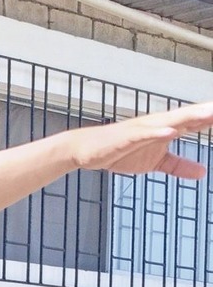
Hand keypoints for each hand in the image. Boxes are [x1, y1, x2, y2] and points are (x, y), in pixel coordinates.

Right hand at [69, 101, 212, 179]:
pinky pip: (143, 134)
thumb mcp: (155, 162)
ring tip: (209, 114)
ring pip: (170, 121)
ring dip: (190, 116)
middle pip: (190, 116)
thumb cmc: (120, 151)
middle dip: (208, 113)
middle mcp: (158, 125)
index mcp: (168, 129)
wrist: (85, 149)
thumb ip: (179, 165)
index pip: (198, 121)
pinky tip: (170, 132)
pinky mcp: (126, 138)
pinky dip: (157, 132)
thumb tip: (202, 173)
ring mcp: (142, 130)